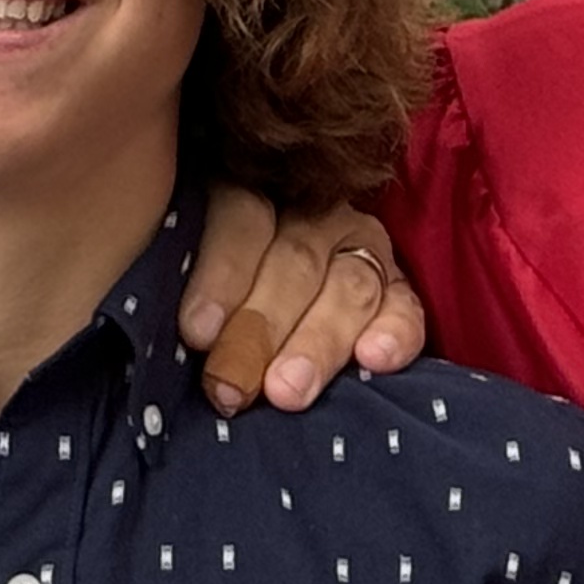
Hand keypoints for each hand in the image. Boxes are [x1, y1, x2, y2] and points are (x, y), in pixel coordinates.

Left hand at [174, 184, 427, 416]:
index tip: (197, 332)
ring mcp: (361, 245)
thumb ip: (190, 298)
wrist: (272, 310)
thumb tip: (177, 339)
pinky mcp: (399, 287)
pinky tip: (375, 359)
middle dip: (262, 327)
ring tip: (288, 391)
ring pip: (348, 286)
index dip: (222, 274)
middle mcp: (312, 212)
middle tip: (232, 384)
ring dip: (318, 342)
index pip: (243, 217)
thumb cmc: (216, 303)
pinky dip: (395, 333)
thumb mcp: (196, 279)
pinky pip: (406, 307)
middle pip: (295, 260)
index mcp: (252, 192)